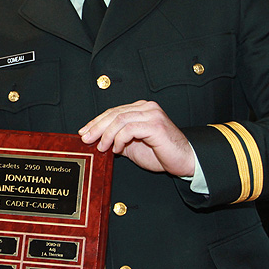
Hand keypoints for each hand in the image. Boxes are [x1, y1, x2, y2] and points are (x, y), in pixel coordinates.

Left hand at [79, 100, 194, 176]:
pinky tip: (116, 149)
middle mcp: (147, 107)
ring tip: (101, 147)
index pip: (114, 111)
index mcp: (142, 108)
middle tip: (86, 139)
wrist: (184, 161)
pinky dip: (119, 139)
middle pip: (114, 113)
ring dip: (106, 135)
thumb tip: (97, 140)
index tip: (84, 132)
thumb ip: (117, 139)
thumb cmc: (161, 154)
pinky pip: (129, 129)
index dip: (97, 121)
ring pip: (120, 120)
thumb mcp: (133, 146)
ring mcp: (152, 114)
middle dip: (97, 127)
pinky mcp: (155, 125)